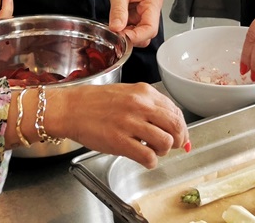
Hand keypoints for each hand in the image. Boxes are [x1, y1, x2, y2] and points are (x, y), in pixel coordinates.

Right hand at [47, 83, 189, 168]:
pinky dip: (151, 162)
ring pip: (165, 142)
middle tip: (170, 146)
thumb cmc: (97, 102)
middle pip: (176, 126)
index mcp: (144, 92)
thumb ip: (150, 106)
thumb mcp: (127, 94)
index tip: (181, 137)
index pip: (176, 111)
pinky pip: (148, 157)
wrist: (72, 108)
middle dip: (177, 140)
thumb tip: (172, 125)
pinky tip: (143, 158)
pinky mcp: (119, 141)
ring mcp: (130, 123)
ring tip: (152, 150)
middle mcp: (140, 105)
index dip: (182, 128)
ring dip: (163, 151)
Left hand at [105, 0, 162, 47]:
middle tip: (114, 36)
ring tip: (113, 29)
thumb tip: (117, 28)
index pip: (151, 28)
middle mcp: (151, 8)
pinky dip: (124, 28)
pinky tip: (115, 24)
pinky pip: (133, 25)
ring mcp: (144, 10)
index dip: (136, 37)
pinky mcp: (136, 10)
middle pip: (147, 33)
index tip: (121, 39)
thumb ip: (118, 9)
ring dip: (127, 34)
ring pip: (139, 31)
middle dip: (131, 38)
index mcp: (152, 2)